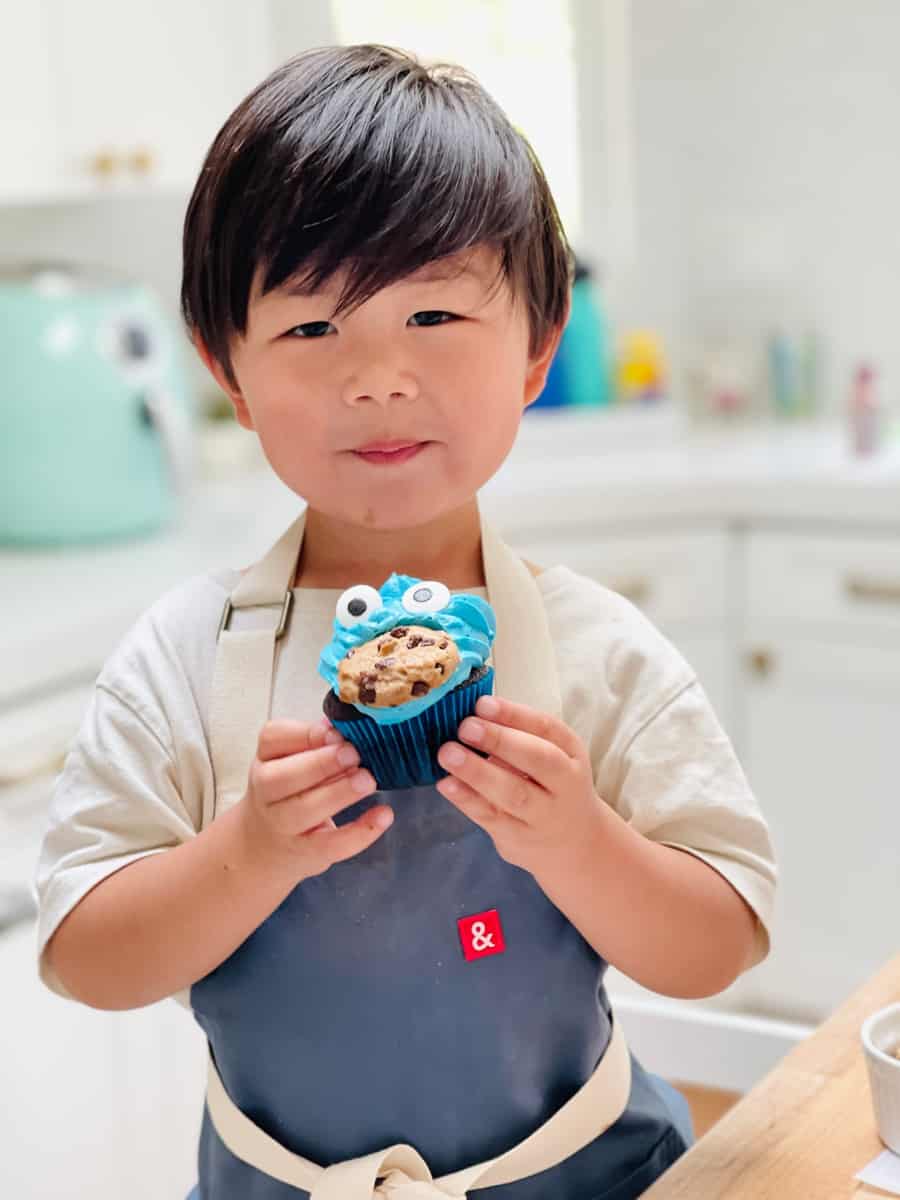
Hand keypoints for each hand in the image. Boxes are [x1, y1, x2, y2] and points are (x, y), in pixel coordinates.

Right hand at [238, 719, 391, 877]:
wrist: (263, 847)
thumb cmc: (287, 793)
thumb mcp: (290, 762)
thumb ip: (314, 742)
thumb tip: (344, 725)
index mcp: (266, 759)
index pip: (274, 737)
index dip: (306, 733)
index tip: (335, 732)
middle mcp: (266, 792)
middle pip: (283, 777)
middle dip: (320, 764)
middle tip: (354, 754)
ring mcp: (283, 825)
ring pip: (305, 810)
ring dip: (339, 794)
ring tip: (368, 780)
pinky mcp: (306, 853)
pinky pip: (331, 845)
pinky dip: (359, 832)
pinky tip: (383, 815)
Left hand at [435, 696, 604, 874]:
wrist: (572, 842)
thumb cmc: (552, 785)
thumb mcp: (552, 755)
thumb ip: (520, 734)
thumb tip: (474, 712)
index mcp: (570, 753)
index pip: (547, 729)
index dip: (514, 715)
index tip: (482, 704)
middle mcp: (563, 784)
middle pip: (538, 761)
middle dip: (501, 741)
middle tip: (466, 727)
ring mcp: (542, 815)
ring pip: (514, 794)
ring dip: (478, 772)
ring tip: (448, 753)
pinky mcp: (518, 837)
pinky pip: (492, 817)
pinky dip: (467, 799)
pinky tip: (447, 784)